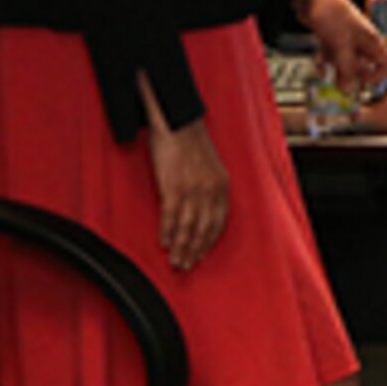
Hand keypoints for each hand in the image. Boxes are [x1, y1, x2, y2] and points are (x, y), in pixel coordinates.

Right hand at [137, 79, 228, 271]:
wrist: (176, 120)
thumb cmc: (189, 140)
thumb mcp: (208, 165)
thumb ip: (208, 187)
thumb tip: (200, 209)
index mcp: (221, 184)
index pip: (219, 221)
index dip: (209, 241)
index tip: (202, 254)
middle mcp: (210, 188)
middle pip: (204, 229)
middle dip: (194, 250)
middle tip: (186, 265)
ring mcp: (192, 188)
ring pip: (188, 227)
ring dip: (181, 247)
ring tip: (175, 260)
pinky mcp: (174, 186)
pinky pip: (171, 217)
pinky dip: (168, 232)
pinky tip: (165, 241)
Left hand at [294, 0, 386, 97]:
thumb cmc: (332, 12)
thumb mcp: (342, 45)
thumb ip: (346, 68)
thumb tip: (349, 87)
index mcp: (371, 40)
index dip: (379, 75)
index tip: (364, 81)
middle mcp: (361, 41)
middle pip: (365, 65)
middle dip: (355, 77)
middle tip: (344, 87)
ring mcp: (347, 40)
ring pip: (348, 62)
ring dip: (339, 71)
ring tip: (329, 76)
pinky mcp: (333, 38)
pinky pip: (334, 56)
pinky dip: (327, 62)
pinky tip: (320, 64)